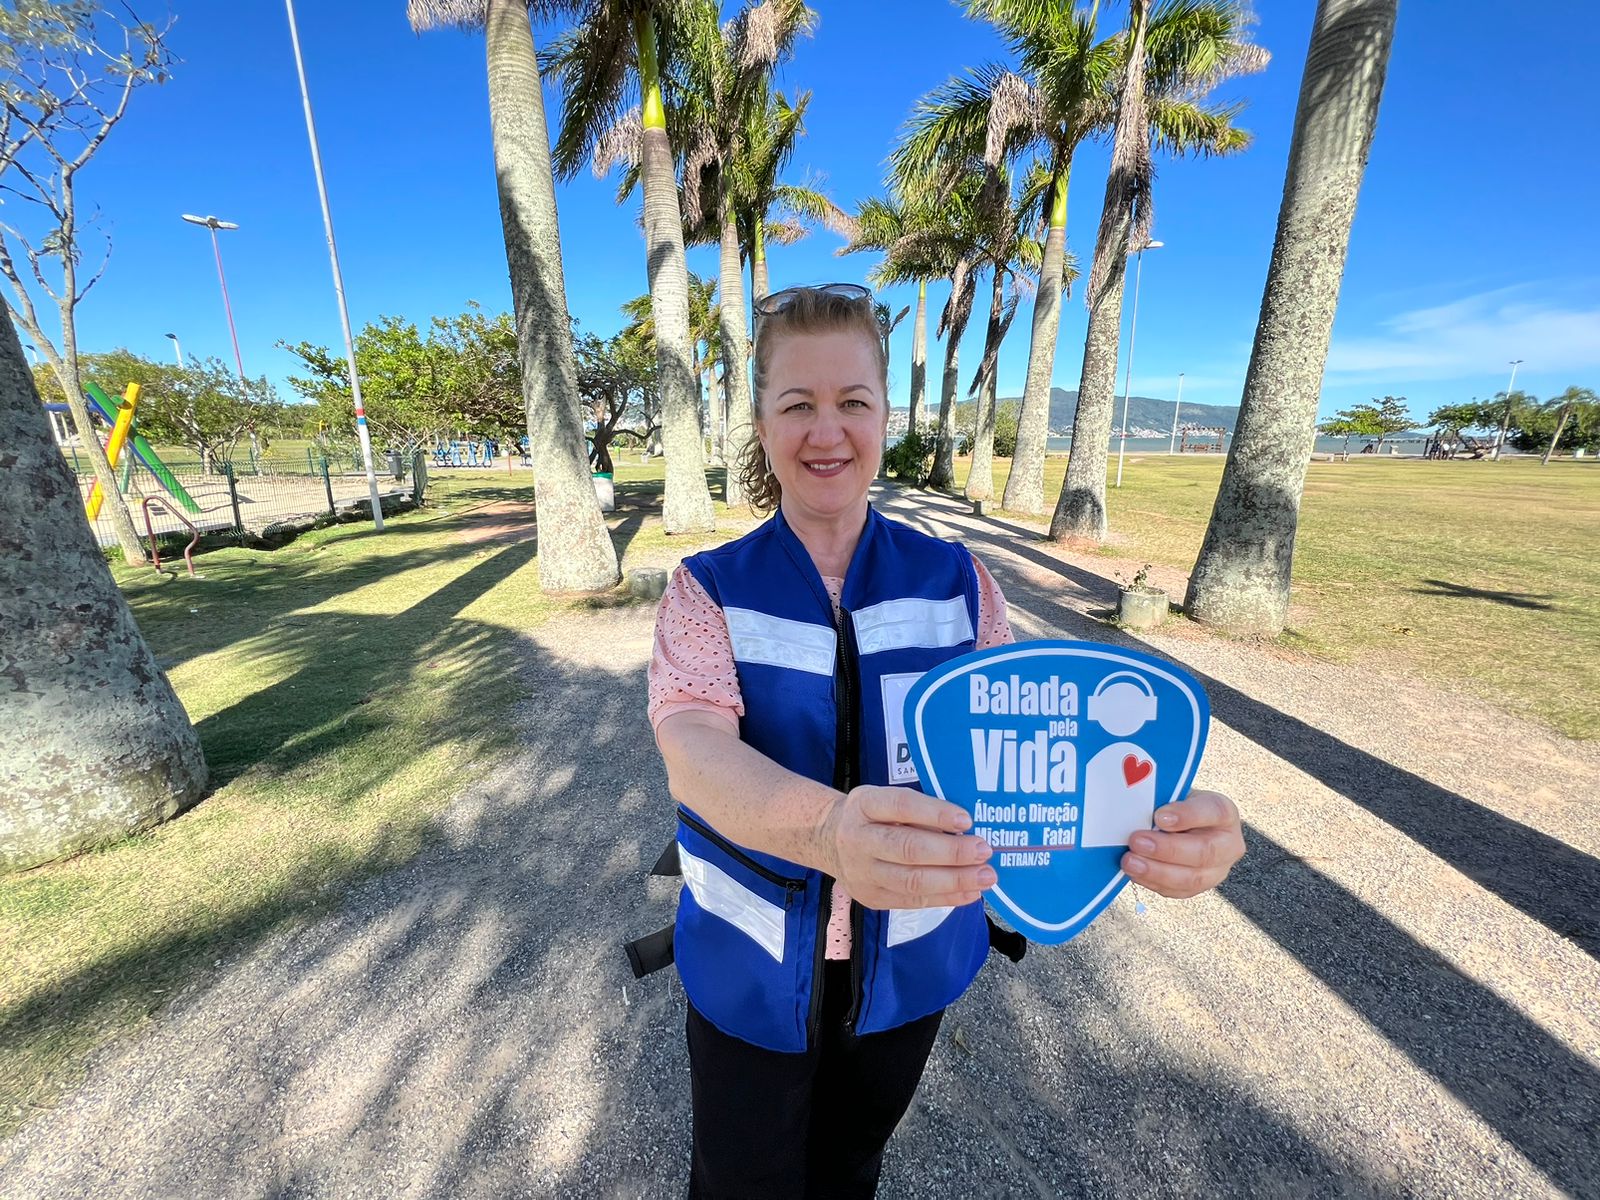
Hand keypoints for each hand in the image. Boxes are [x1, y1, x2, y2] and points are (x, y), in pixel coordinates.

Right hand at [820, 786, 995, 910]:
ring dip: (954, 880)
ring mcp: (862, 873)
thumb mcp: (884, 799)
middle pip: (908, 848)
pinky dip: (945, 898)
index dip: (935, 813)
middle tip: (984, 850)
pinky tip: (970, 893)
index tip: (966, 819)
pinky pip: (913, 901)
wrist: (828, 841)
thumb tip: (965, 827)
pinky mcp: (871, 898)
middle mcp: (858, 839)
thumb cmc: (870, 816)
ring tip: (985, 876)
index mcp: (864, 805)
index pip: (901, 806)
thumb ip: (917, 810)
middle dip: (952, 852)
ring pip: (912, 881)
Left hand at [1121, 789, 1243, 898]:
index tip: (1159, 816)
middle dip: (1167, 849)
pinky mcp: (1200, 887)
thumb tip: (1138, 811)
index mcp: (1225, 813)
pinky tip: (1135, 873)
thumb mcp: (1175, 795)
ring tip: (1130, 862)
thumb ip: (1165, 802)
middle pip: (1204, 852)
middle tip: (1136, 842)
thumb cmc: (1178, 807)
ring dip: (1157, 871)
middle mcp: (1228, 844)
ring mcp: (1218, 870)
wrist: (1184, 825)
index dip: (1187, 815)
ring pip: (1192, 878)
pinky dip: (1154, 883)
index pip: (1213, 812)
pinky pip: (1178, 891)